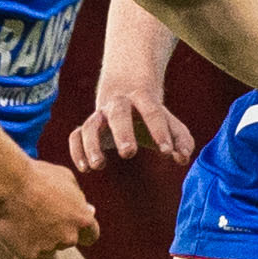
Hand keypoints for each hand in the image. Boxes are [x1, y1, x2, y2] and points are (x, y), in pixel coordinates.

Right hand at [0, 159, 98, 258]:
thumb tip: (90, 210)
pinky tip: (12, 227)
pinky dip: (20, 244)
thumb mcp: (66, 178)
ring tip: (22, 218)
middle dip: (56, 232)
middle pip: (66, 241)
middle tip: (38, 215)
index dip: (80, 230)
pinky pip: (26, 253)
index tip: (68, 224)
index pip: (91, 235)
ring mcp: (49, 248)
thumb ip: (79, 198)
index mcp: (82, 219)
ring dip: (38, 239)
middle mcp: (69, 237)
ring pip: (46, 248)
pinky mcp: (28, 255)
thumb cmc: (36, 175)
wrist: (6, 182)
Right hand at [70, 81, 193, 172]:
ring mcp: (99, 115)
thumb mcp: (169, 122)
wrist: (124, 89)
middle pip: (118, 113)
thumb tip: (182, 158)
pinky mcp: (87, 127)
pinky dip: (76, 151)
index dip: (159, 131)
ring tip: (98, 166)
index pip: (152, 112)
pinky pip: (76, 136)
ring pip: (90, 125)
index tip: (166, 152)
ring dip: (92, 145)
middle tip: (129, 153)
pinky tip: (85, 169)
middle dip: (122, 132)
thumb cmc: (151, 114)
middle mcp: (118, 104)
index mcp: (143, 98)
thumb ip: (180, 140)